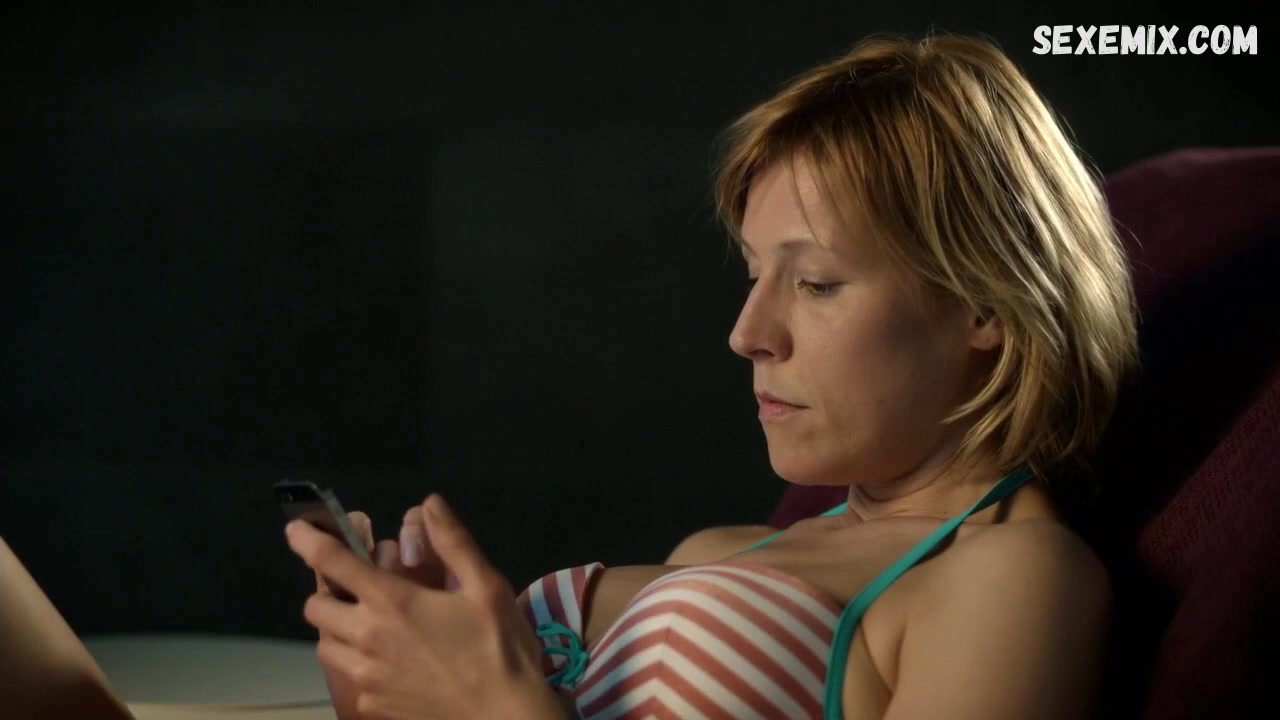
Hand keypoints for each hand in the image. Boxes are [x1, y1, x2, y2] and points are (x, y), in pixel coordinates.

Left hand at [285, 494, 562, 719]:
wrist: (503, 717)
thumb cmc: (499, 648)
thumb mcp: (487, 587)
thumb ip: (453, 542)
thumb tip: (430, 503)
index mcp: (392, 602)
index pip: (333, 562)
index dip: (307, 540)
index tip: (295, 528)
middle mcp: (368, 637)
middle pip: (316, 607)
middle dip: (328, 590)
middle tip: (357, 588)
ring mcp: (366, 676)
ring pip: (324, 645)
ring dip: (335, 629)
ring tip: (367, 625)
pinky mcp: (372, 705)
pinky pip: (348, 677)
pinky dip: (357, 664)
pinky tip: (389, 662)